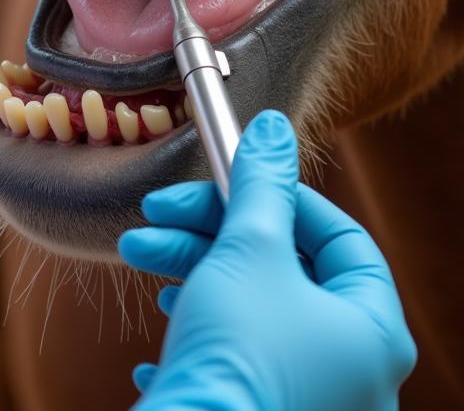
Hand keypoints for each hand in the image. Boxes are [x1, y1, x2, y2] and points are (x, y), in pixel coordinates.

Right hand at [118, 111, 415, 410]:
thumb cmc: (238, 355)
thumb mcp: (249, 250)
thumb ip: (262, 187)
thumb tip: (273, 129)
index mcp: (371, 329)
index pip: (340, 237)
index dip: (282, 197)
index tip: (230, 179)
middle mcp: (352, 370)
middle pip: (282, 270)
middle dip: (210, 232)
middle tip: (159, 212)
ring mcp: (309, 400)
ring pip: (250, 309)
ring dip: (191, 271)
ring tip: (141, 255)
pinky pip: (232, 359)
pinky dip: (195, 331)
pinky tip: (160, 328)